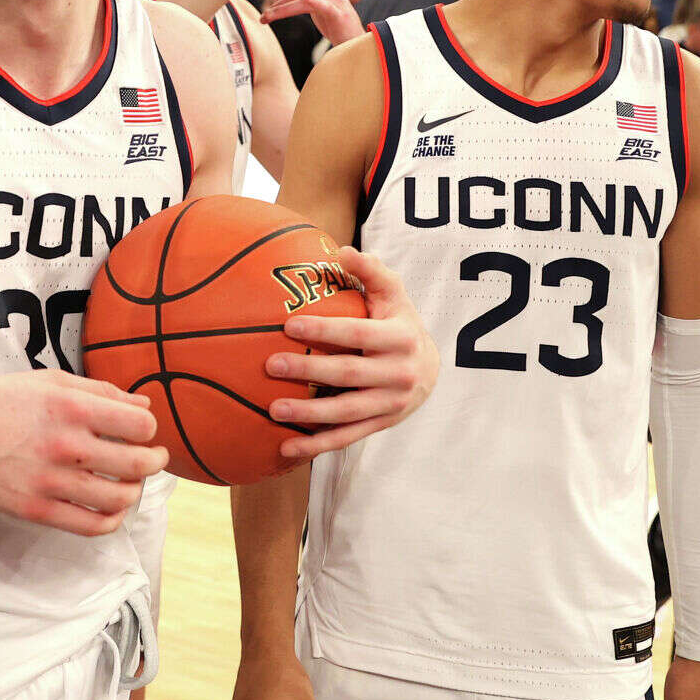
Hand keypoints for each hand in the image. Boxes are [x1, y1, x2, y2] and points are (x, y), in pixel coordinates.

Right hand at [0, 370, 166, 534]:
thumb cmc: (0, 400)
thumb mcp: (50, 381)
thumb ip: (100, 391)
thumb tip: (145, 406)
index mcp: (70, 407)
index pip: (141, 426)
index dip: (148, 430)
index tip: (140, 432)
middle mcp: (64, 445)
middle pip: (139, 464)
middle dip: (155, 462)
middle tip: (152, 459)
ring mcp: (50, 481)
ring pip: (121, 498)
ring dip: (134, 490)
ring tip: (128, 482)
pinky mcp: (37, 510)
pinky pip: (92, 526)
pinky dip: (112, 519)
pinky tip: (109, 507)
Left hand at [260, 0, 363, 44]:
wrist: (352, 40)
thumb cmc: (333, 20)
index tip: (266, 10)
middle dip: (276, 5)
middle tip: (262, 18)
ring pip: (301, 0)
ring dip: (281, 10)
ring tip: (266, 19)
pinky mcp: (339, 11)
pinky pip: (323, 5)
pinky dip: (314, 1)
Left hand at [263, 247, 437, 459]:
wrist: (429, 369)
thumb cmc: (397, 322)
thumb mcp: (392, 294)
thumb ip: (371, 272)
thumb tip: (343, 251)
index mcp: (400, 338)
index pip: (359, 334)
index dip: (325, 329)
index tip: (289, 324)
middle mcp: (400, 374)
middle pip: (349, 374)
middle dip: (309, 370)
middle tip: (270, 365)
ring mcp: (391, 404)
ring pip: (347, 412)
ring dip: (309, 415)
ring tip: (273, 411)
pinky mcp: (381, 425)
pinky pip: (347, 437)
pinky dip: (317, 445)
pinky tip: (286, 448)